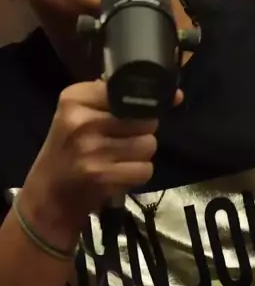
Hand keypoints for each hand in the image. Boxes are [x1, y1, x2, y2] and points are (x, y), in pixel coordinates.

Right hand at [21, 80, 182, 239]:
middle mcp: (81, 121)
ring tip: (121, 157)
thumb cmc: (69, 148)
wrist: (48, 194)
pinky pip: (145, 169)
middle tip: (123, 139)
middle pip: (145, 119)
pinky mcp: (101, 176)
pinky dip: (138, 173)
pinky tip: (120, 172)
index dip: (143, 103)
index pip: (129, 91)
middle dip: (142, 130)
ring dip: (142, 153)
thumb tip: (175, 95)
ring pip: (148, 144)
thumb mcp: (79, 114)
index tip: (141, 111)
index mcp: (74, 98)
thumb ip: (118, 98)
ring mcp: (91, 149)